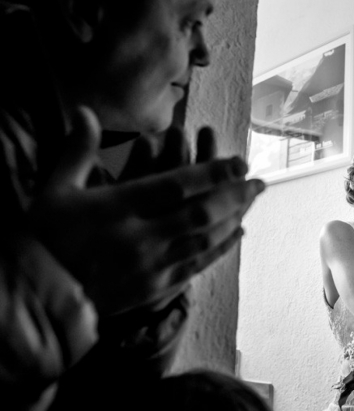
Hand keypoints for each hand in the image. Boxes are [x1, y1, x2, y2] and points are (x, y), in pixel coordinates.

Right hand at [29, 107, 264, 314]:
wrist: (35, 300)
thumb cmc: (43, 240)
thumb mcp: (54, 191)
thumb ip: (77, 150)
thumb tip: (84, 110)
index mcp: (116, 208)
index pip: (175, 185)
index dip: (212, 172)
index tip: (238, 161)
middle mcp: (140, 236)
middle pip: (200, 212)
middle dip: (235, 194)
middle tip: (261, 180)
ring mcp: (151, 265)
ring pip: (204, 238)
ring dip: (235, 216)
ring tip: (254, 199)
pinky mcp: (155, 287)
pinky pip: (196, 265)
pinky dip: (220, 248)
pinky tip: (237, 234)